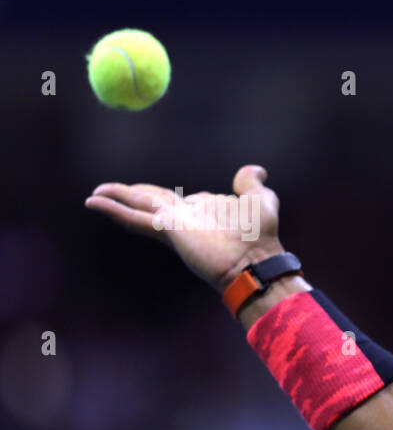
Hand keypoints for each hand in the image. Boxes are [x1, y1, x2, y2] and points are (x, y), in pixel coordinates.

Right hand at [85, 164, 282, 291]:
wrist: (255, 260)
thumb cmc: (262, 236)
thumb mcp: (261, 201)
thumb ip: (252, 184)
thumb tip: (256, 170)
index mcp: (206, 211)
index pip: (187, 201)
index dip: (190, 200)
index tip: (192, 201)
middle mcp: (187, 218)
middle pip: (153, 201)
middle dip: (133, 194)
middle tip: (111, 190)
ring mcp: (174, 224)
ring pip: (139, 206)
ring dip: (117, 198)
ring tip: (95, 194)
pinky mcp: (166, 230)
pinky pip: (134, 218)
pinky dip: (113, 209)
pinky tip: (93, 202)